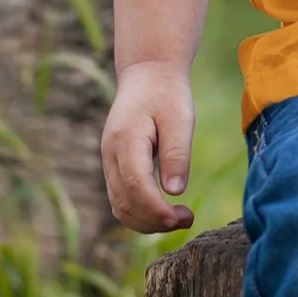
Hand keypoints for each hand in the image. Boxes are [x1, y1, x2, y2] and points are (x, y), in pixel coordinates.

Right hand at [100, 61, 196, 232]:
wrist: (147, 75)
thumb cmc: (167, 94)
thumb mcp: (179, 118)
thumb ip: (176, 153)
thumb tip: (175, 192)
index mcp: (126, 139)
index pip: (135, 185)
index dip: (156, 209)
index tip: (182, 217)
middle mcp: (110, 154)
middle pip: (124, 202)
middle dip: (155, 221)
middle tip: (188, 219)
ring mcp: (109, 162)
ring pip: (119, 206)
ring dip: (147, 222)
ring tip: (180, 219)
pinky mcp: (114, 167)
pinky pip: (121, 199)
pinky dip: (140, 214)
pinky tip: (165, 212)